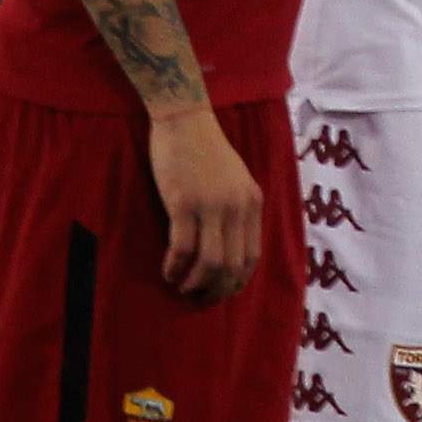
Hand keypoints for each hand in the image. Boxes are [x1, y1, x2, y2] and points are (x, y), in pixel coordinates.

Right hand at [144, 104, 264, 301]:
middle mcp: (237, 207)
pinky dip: (175, 267)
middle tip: (200, 299)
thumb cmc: (206, 152)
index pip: (252, 255)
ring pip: (210, 262)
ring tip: (182, 287)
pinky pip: (182, 248)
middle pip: (233, 264)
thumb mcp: (236, 181)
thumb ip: (237, 210)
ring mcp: (211, 206)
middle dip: (217, 289)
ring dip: (195, 282)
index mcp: (253, 203)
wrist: (185, 122)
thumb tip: (230, 248)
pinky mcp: (183, 203)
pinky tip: (168, 272)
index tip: (223, 293)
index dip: (237, 281)